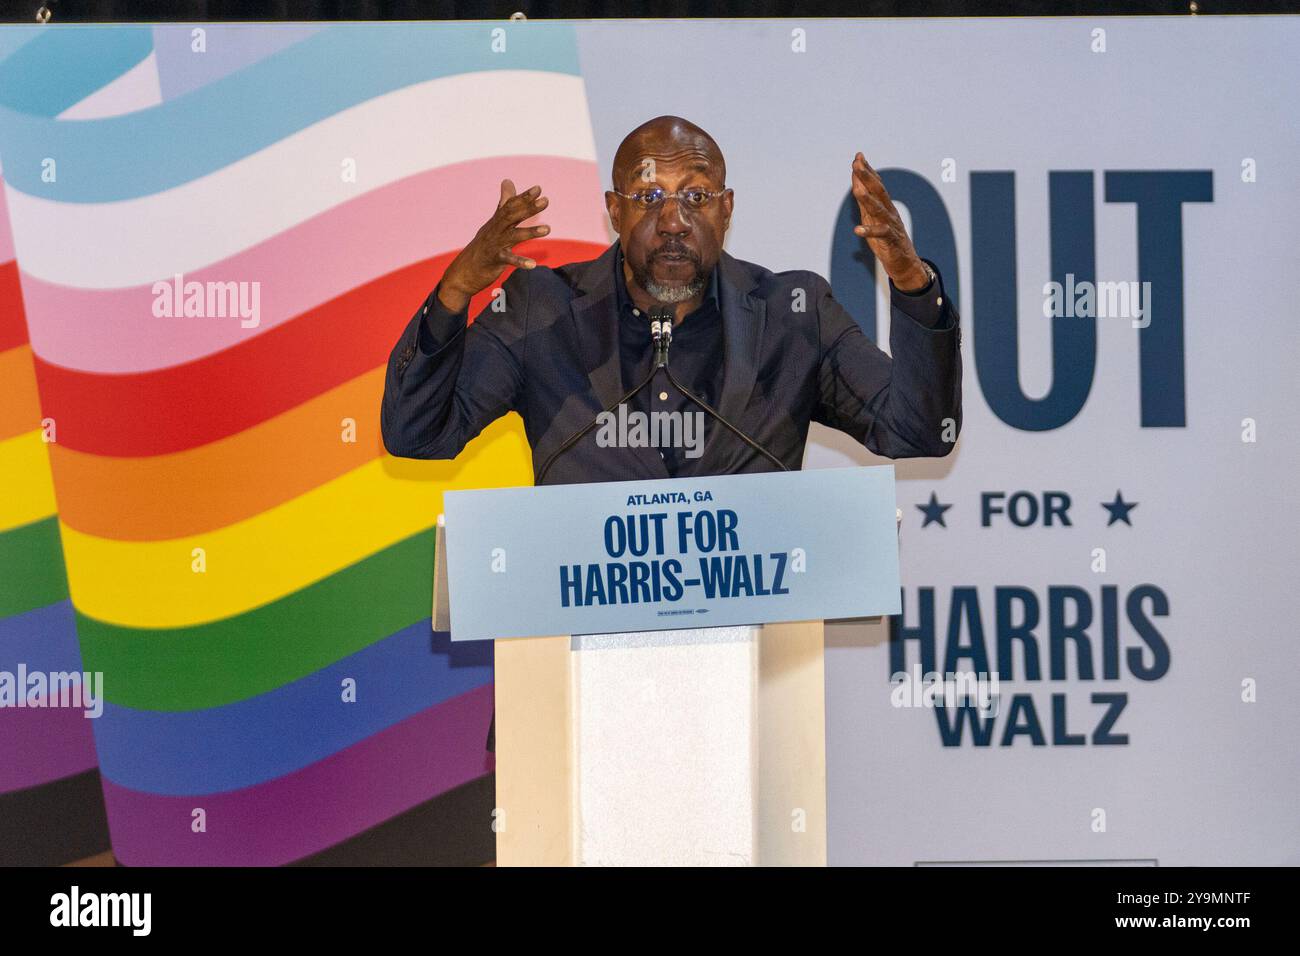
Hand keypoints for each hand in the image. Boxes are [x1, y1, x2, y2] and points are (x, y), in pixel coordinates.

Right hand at [437, 179, 549, 311]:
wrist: (464, 271)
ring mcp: (494, 245)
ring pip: (513, 236)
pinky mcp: (494, 260)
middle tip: (545, 201)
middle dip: (528, 208)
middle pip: (512, 216)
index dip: (524, 197)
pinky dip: (520, 262)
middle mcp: (495, 230)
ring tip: (548, 229)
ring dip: (530, 232)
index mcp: (497, 222)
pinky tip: (532, 264)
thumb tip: (508, 180)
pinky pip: (508, 260)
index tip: (538, 189)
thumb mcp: (494, 224)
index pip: (510, 206)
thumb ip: (504, 204)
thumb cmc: (483, 246)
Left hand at [850, 153, 929, 292]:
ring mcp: (891, 225)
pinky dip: (869, 231)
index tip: (858, 156)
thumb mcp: (873, 218)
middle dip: (867, 177)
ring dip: (867, 199)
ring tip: (856, 190)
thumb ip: (865, 202)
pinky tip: (857, 230)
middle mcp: (889, 212)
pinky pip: (881, 234)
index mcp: (885, 205)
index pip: (876, 185)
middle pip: (878, 191)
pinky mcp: (891, 240)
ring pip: (879, 209)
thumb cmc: (886, 239)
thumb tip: (856, 183)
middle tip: (857, 164)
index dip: (867, 171)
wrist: (903, 262)